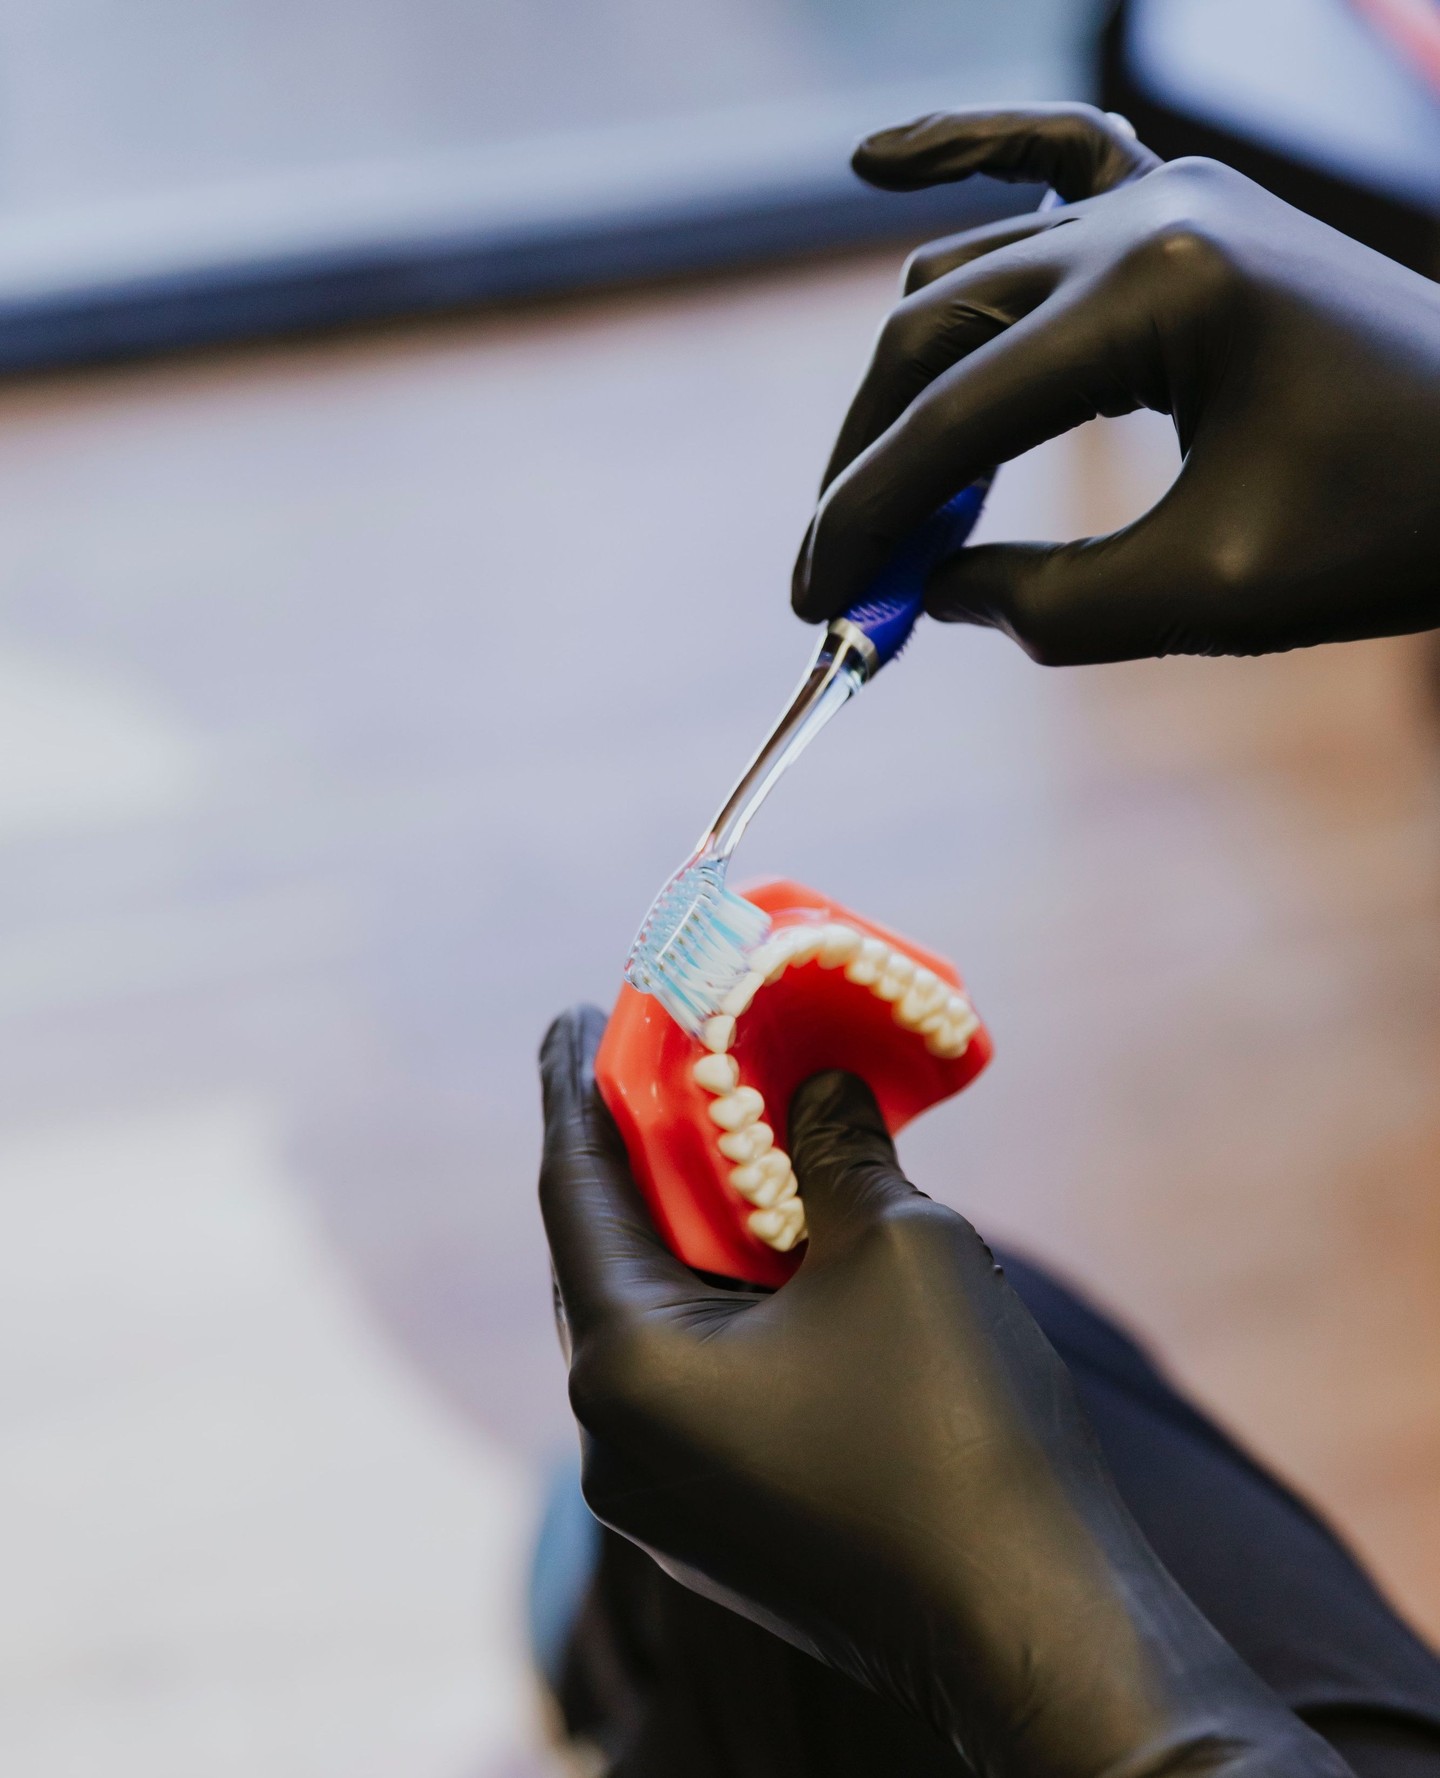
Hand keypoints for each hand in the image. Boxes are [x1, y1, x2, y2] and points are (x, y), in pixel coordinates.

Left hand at [538, 1006, 1344, 1777]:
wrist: (1037, 1629)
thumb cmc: (959, 1428)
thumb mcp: (896, 1242)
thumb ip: (833, 1144)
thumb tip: (814, 1085)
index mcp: (628, 1364)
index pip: (577, 1189)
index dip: (579, 1087)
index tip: (570, 1019)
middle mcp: (617, 1440)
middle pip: (608, 1257)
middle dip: (642, 1157)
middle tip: (662, 1068)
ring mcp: (665, 1496)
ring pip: (657, 1323)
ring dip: (694, 1231)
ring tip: (727, 1143)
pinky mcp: (721, 1527)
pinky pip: (697, 1382)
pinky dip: (726, 1304)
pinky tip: (779, 1253)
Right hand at [792, 105, 1439, 663]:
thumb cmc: (1395, 526)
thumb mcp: (1213, 594)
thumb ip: (1051, 604)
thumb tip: (935, 591)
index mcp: (1159, 294)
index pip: (955, 419)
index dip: (867, 521)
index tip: (813, 606)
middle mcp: (1148, 213)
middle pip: (934, 333)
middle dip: (869, 463)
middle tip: (839, 577)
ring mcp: (1166, 193)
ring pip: (966, 271)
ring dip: (904, 385)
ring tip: (882, 499)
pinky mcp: (1184, 207)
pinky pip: (1045, 156)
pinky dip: (958, 160)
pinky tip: (872, 165)